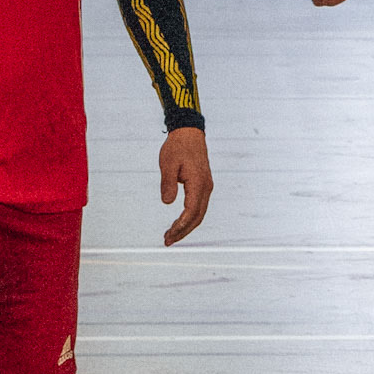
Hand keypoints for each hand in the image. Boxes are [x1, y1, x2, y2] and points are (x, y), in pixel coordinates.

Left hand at [159, 125, 212, 245]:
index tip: (169, 234)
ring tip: (170, 235)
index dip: (181, 226)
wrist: (189, 133)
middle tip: (167, 241)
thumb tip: (167, 202)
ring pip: (199, 214)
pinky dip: (188, 218)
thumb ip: (167, 183)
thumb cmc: (177, 147)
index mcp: (198, 183)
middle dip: (183, 231)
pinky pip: (198, 207)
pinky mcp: (203, 186)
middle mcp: (206, 188)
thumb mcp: (167, 164)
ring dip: (186, 226)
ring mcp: (206, 187)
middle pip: (197, 217)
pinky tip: (178, 223)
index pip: (191, 211)